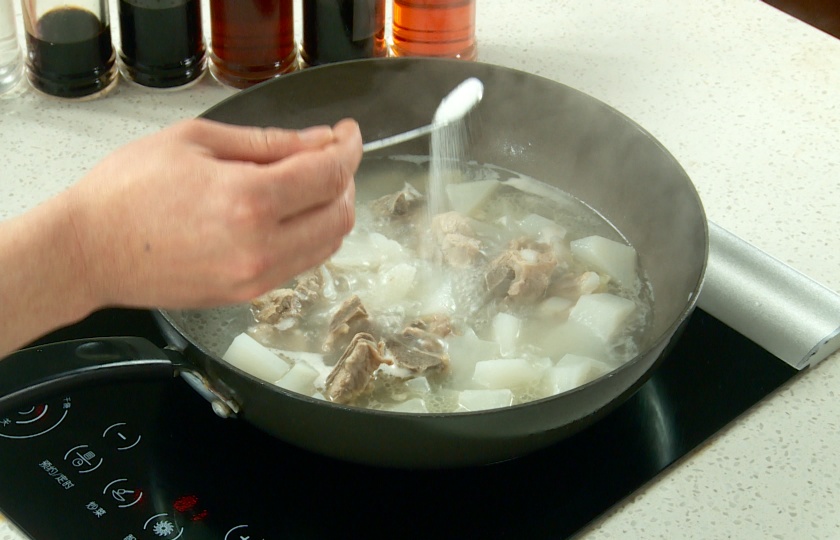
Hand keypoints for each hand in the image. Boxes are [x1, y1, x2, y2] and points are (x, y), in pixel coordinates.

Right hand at [64, 117, 361, 308]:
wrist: (87, 251)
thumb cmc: (126, 193)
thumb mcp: (197, 140)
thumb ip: (268, 142)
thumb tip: (318, 141)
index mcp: (248, 201)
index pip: (329, 174)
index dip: (349, 149)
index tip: (348, 136)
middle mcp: (261, 247)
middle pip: (340, 214)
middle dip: (344, 180)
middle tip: (329, 156)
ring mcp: (257, 279)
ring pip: (328, 245)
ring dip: (332, 210)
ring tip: (309, 183)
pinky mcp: (248, 296)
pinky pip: (302, 264)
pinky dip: (311, 236)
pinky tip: (289, 214)